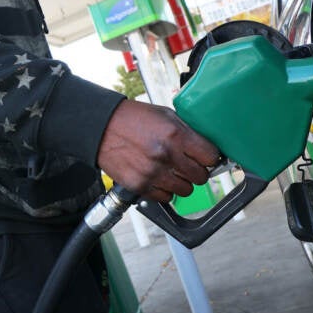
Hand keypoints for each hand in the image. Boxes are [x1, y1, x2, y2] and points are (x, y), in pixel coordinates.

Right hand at [97, 100, 219, 202]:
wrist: (102, 127)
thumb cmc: (133, 119)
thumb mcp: (164, 115)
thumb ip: (186, 131)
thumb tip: (206, 147)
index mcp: (175, 135)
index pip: (210, 156)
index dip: (209, 157)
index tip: (205, 157)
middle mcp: (166, 155)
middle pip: (200, 177)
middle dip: (197, 171)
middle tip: (188, 164)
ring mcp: (152, 173)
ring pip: (185, 190)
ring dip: (181, 182)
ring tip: (171, 171)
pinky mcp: (140, 185)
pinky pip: (165, 197)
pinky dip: (164, 190)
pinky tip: (157, 177)